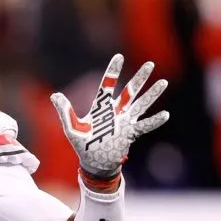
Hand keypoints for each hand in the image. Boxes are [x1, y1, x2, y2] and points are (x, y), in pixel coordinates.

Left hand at [51, 54, 168, 180]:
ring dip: (152, 94)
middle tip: (150, 64)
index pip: (108, 85)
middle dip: (139, 78)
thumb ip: (65, 112)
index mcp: (101, 108)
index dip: (113, 71)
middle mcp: (115, 112)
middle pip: (130, 91)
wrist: (94, 163)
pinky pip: (145, 126)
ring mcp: (125, 122)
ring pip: (141, 104)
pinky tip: (165, 114)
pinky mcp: (131, 134)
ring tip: (163, 82)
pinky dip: (154, 121)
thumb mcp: (71, 128)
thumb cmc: (82, 145)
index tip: (119, 56)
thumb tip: (55, 96)